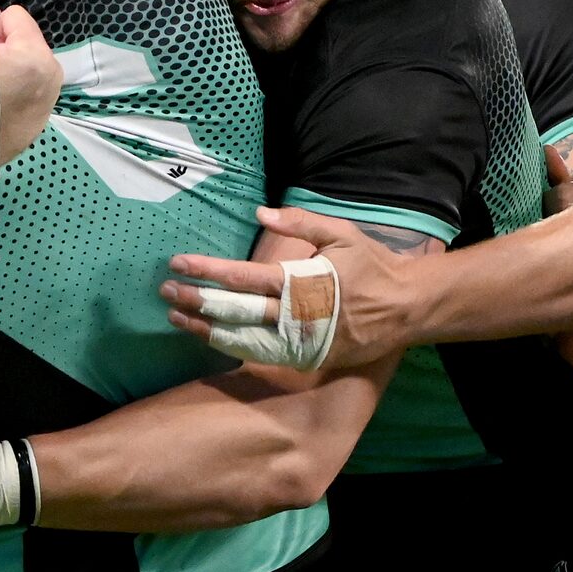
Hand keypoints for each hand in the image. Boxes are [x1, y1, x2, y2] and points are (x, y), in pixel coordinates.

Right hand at [0, 3, 63, 166]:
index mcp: (36, 55)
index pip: (13, 16)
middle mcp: (53, 74)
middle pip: (24, 39)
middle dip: (4, 50)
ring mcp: (52, 96)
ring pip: (27, 62)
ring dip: (10, 69)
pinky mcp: (45, 114)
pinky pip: (30, 85)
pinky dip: (16, 89)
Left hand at [163, 206, 420, 371]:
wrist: (407, 308)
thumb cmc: (372, 265)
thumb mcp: (341, 234)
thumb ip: (299, 222)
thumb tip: (260, 212)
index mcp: (299, 281)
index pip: (241, 276)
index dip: (206, 270)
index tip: (177, 263)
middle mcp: (294, 315)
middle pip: (234, 310)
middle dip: (196, 299)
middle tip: (165, 291)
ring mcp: (299, 342)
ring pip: (241, 339)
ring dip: (205, 329)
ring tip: (176, 317)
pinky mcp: (306, 359)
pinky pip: (262, 354)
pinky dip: (233, 346)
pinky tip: (210, 337)